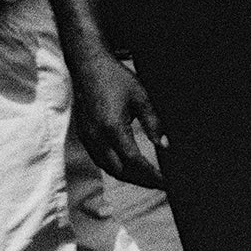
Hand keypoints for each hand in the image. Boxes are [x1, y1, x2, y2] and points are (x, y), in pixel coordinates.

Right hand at [70, 49, 165, 188]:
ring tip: (149, 179)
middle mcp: (97, 136)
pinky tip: (130, 167)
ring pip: (108, 168)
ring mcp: (88, 137)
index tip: (166, 182)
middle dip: (141, 181)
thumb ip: (154, 123)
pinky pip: (100, 160)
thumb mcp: (142, 97)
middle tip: (161, 184)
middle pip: (120, 170)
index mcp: (112, 127)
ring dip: (128, 176)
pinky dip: (116, 168)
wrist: (88, 66)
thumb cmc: (117, 78)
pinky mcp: (84, 135)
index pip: (134, 161)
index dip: (151, 175)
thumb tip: (164, 146)